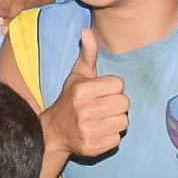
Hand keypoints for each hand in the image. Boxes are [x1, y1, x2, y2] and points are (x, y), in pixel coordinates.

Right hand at [41, 29, 129, 157]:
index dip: (112, 88)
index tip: (100, 92)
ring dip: (115, 121)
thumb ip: (87, 54)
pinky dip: (110, 136)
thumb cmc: (70, 100)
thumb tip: (87, 30)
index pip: (119, 85)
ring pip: (124, 122)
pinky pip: (117, 139)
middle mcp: (84, 109)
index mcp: (82, 89)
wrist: (53, 132)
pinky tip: (98, 132)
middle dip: (116, 105)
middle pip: (124, 103)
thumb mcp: (77, 76)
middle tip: (102, 107)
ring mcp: (88, 130)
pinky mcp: (92, 147)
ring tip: (101, 119)